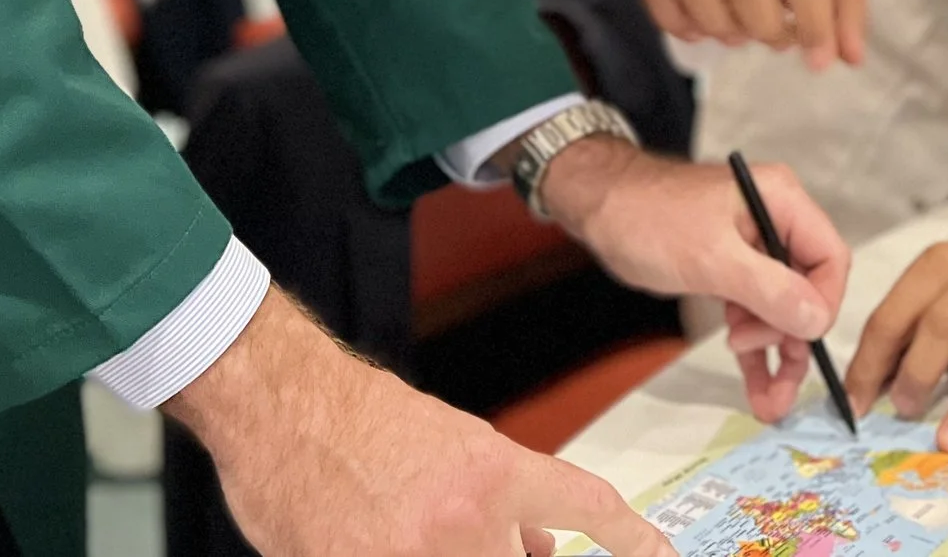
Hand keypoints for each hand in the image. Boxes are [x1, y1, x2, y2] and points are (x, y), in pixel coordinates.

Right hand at [166, 288, 667, 555]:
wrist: (283, 405)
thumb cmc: (366, 419)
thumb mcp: (455, 445)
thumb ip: (504, 500)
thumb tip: (541, 548)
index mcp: (494, 476)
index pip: (586, 509)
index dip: (632, 538)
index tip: (664, 556)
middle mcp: (462, 525)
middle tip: (515, 545)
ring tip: (426, 530)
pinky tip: (392, 541)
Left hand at [537, 139, 849, 422]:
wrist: (600, 208)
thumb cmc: (649, 217)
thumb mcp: (710, 257)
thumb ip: (767, 288)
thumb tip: (817, 319)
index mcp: (782, 202)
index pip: (829, 258)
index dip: (822, 304)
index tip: (799, 341)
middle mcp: (775, 223)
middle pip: (808, 290)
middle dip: (795, 342)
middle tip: (778, 386)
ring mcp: (754, 250)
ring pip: (782, 309)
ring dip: (777, 355)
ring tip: (770, 403)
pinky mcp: (732, 271)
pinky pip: (755, 313)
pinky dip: (755, 349)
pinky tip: (757, 385)